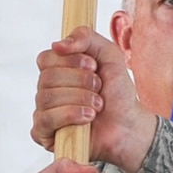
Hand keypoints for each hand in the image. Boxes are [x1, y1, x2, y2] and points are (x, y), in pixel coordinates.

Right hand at [33, 28, 157, 171]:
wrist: (129, 125)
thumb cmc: (117, 92)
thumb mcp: (109, 55)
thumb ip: (86, 37)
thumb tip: (57, 45)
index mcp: (57, 71)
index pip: (45, 59)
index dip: (69, 61)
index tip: (94, 66)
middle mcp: (47, 91)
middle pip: (47, 78)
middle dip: (80, 82)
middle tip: (99, 88)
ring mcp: (43, 112)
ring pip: (47, 98)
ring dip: (79, 98)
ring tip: (98, 105)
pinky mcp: (43, 134)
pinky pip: (46, 120)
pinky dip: (70, 115)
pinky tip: (88, 117)